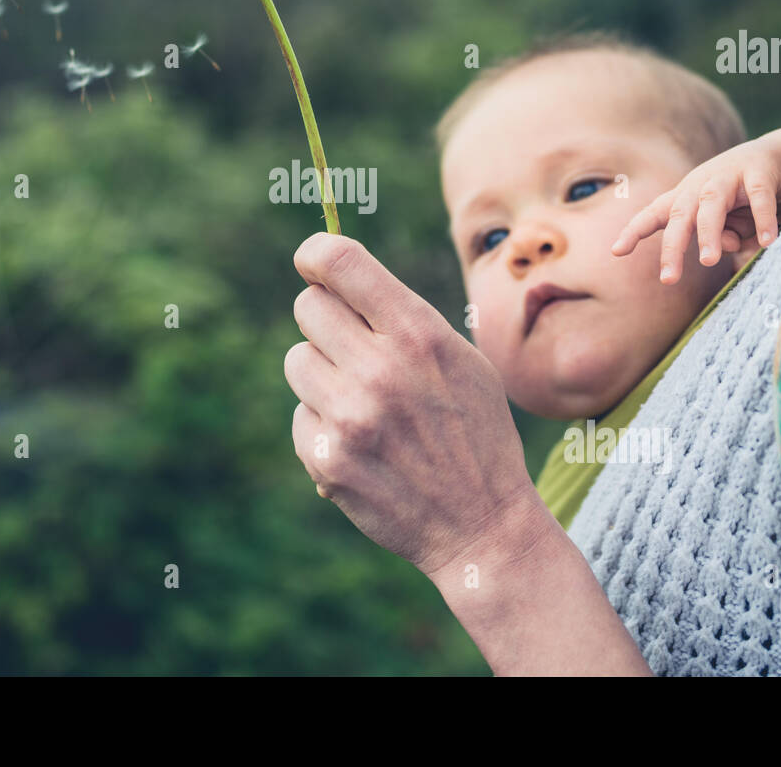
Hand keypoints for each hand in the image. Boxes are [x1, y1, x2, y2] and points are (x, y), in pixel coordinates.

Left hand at [285, 232, 544, 577]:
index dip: (316, 254)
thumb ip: (403, 318)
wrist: (483, 526)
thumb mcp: (462, 360)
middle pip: (308, 307)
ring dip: (323, 376)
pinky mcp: (328, 459)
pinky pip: (300, 416)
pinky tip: (364, 446)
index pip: (339, 262)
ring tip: (366, 403)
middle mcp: (380, 369)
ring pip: (297, 361)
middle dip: (327, 321)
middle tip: (354, 348)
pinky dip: (324, 427)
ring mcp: (350, 417)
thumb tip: (333, 275)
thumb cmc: (474, 432)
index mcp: (419, 334)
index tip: (312, 262)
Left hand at [609, 123, 780, 282]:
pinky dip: (763, 218)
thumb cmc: (745, 196)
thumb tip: (719, 249)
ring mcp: (729, 175)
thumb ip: (722, 237)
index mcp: (686, 197)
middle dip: (672, 248)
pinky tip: (766, 242)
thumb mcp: (729, 222)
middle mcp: (701, 184)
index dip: (634, 231)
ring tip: (708, 261)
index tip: (616, 251)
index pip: (654, 214)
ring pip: (711, 204)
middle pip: (679, 215)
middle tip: (669, 279)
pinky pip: (759, 196)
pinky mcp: (759, 171)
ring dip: (708, 232)